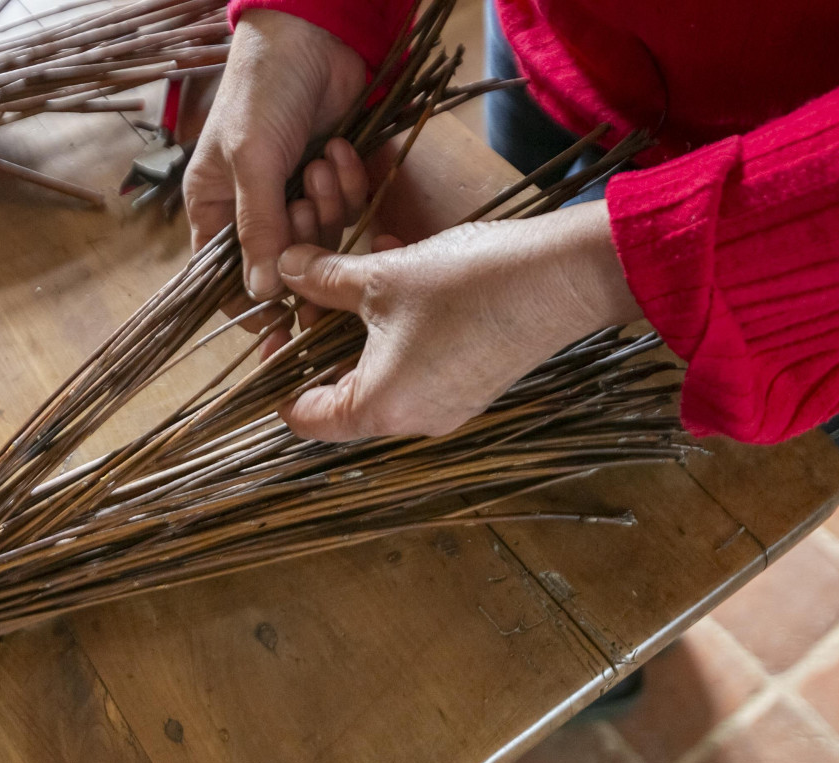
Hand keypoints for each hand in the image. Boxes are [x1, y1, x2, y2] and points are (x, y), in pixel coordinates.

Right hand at [183, 10, 367, 330]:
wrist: (314, 36)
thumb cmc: (263, 91)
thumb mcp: (252, 160)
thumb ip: (257, 229)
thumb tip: (260, 295)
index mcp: (212, 208)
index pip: (225, 279)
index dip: (252, 308)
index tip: (281, 327)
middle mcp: (253, 209)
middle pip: (282, 264)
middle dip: (301, 240)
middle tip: (303, 206)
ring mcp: (295, 196)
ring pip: (321, 240)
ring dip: (327, 207)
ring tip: (320, 164)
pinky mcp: (332, 181)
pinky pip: (348, 211)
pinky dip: (347, 185)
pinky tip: (341, 150)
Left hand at [276, 199, 643, 440]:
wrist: (562, 279)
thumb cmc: (468, 283)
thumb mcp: (381, 276)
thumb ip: (322, 277)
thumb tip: (284, 266)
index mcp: (379, 407)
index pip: (304, 417)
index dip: (279, 377)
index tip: (276, 334)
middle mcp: (411, 420)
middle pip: (340, 395)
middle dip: (319, 342)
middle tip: (310, 297)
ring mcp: (445, 406)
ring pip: (378, 376)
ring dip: (357, 330)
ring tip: (353, 279)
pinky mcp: (470, 385)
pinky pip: (414, 366)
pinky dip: (394, 331)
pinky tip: (398, 279)